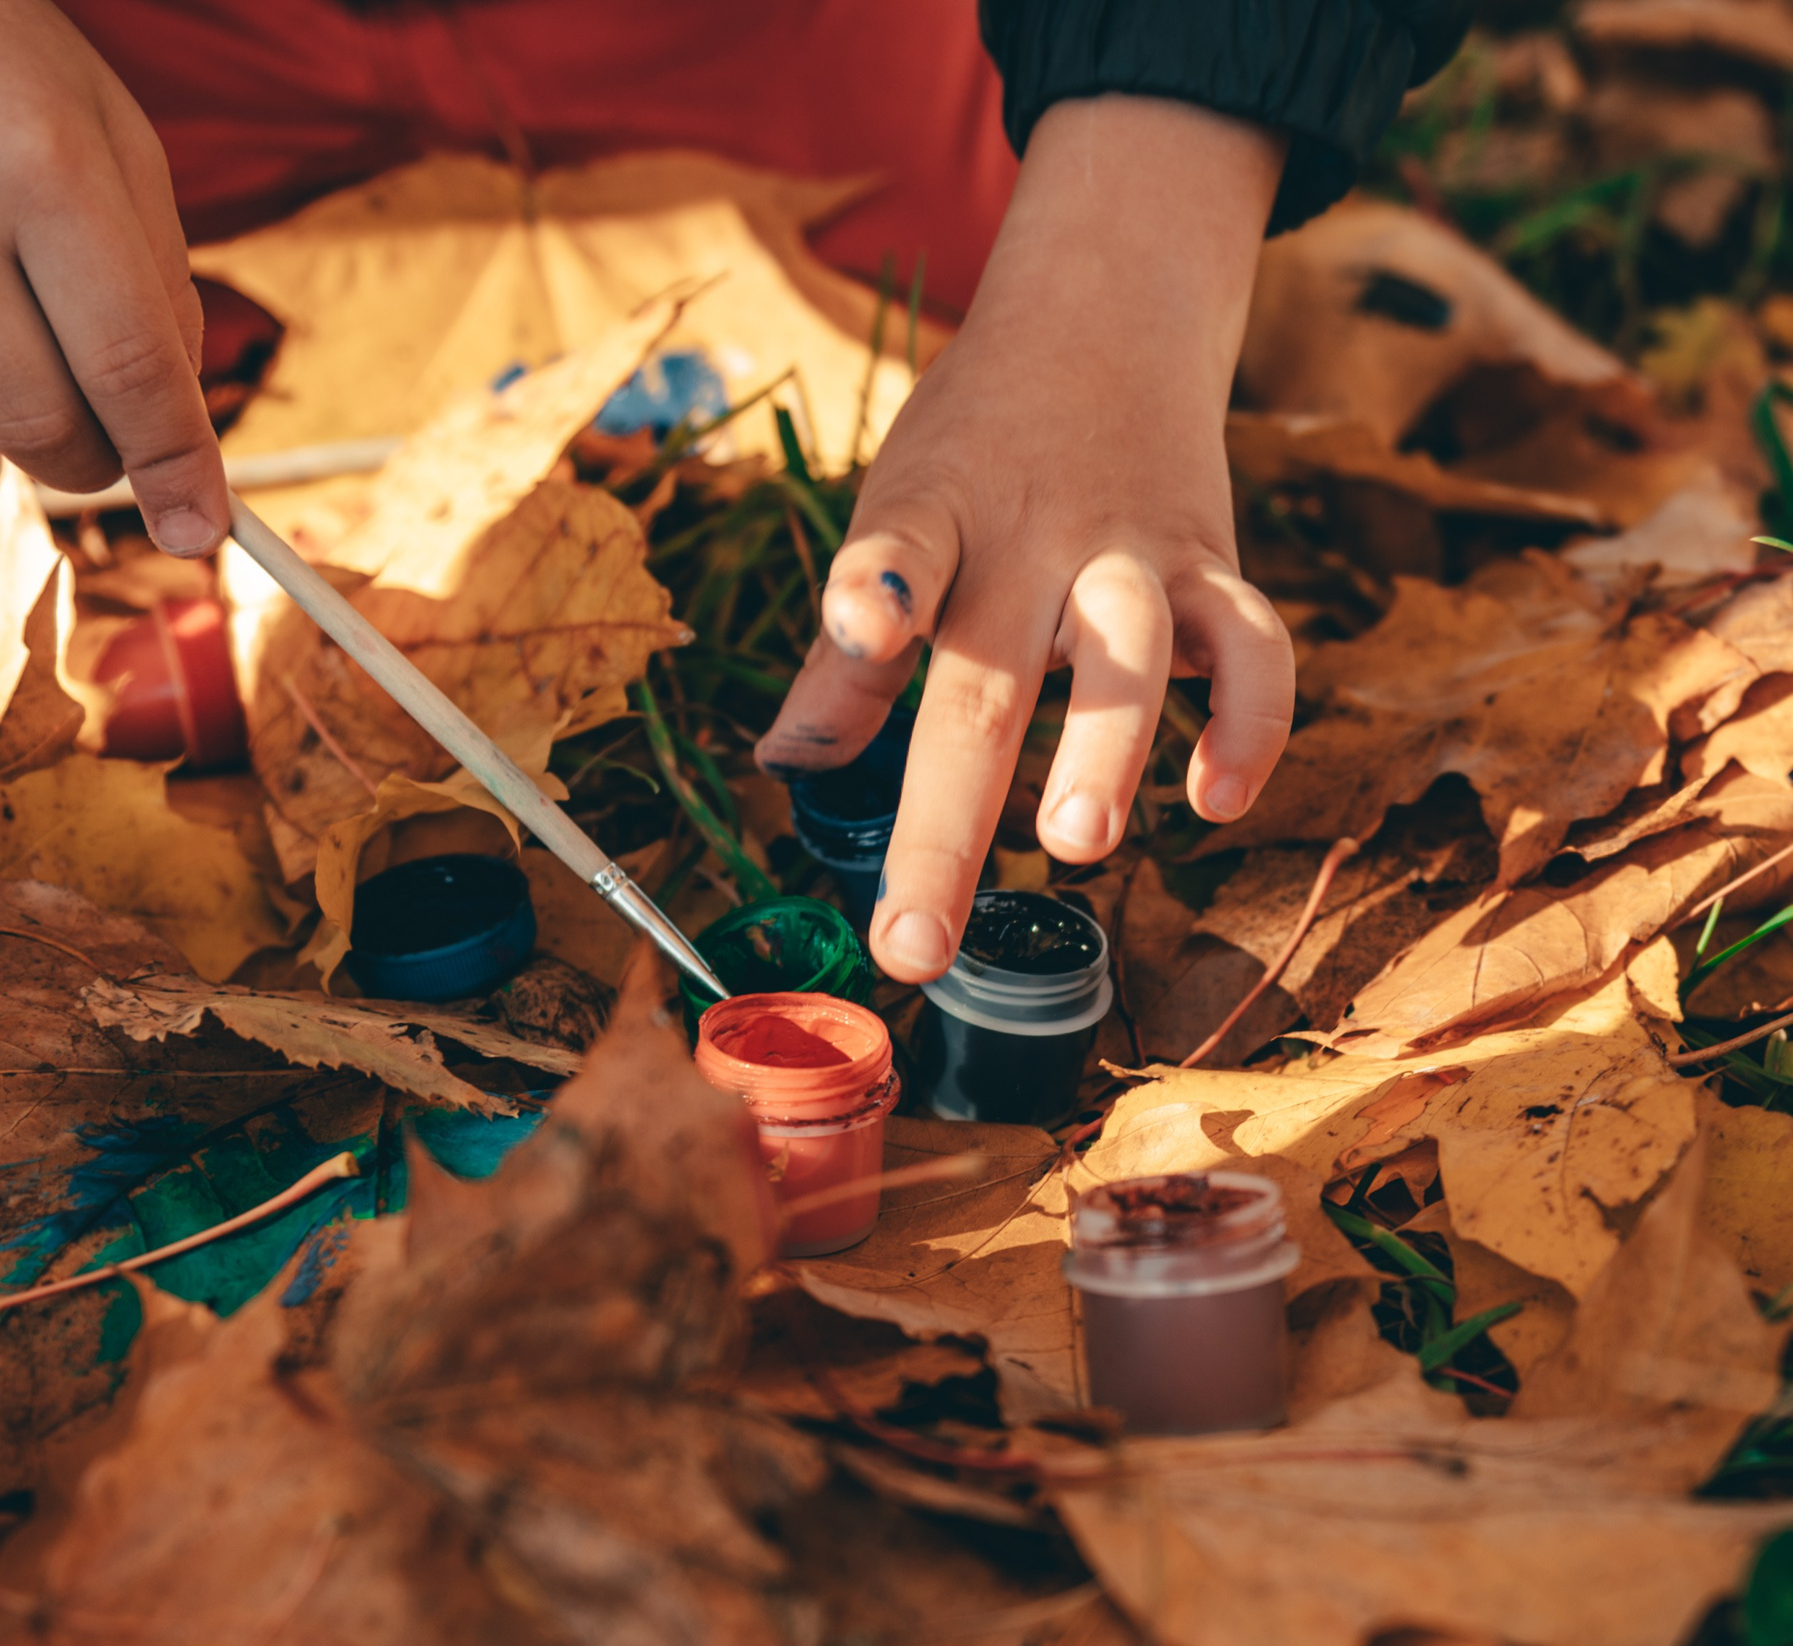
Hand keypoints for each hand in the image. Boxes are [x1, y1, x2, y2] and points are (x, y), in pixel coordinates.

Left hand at [756, 95, 1296, 983]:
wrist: (1108, 311)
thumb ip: (851, 655)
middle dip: (948, 825)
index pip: (897, 547)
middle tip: (914, 940)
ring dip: (1108, 750)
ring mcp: (1130, 552)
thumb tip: (784, 764)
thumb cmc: (977, 447)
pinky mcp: (1214, 565)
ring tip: (1078, 843)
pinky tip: (1218, 799)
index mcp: (934, 517)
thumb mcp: (898, 513)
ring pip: (1133, 650)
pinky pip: (1255, 647)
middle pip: (988, 681)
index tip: (859, 627)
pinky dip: (1250, 723)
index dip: (874, 588)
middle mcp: (1032, 539)